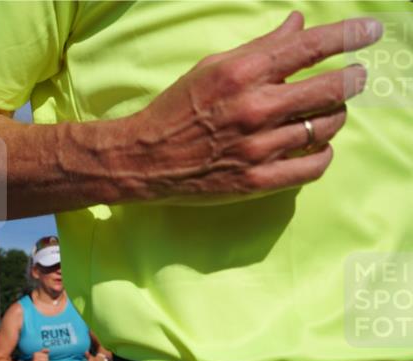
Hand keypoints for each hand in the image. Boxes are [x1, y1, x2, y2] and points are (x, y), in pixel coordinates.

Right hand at [123, 12, 379, 200]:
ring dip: (333, 116)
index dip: (348, 36)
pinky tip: (314, 146)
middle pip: (332, 89)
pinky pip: (314, 165)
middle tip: (356, 77)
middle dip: (352, 79)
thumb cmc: (177, 110)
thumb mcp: (213, 68)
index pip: (310, 48)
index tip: (372, 30)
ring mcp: (258, 148)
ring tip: (323, 113)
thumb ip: (261, 48)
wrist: (144, 158)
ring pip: (326, 126)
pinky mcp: (258, 180)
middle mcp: (255, 109)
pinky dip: (322, 153)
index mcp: (242, 74)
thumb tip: (300, 24)